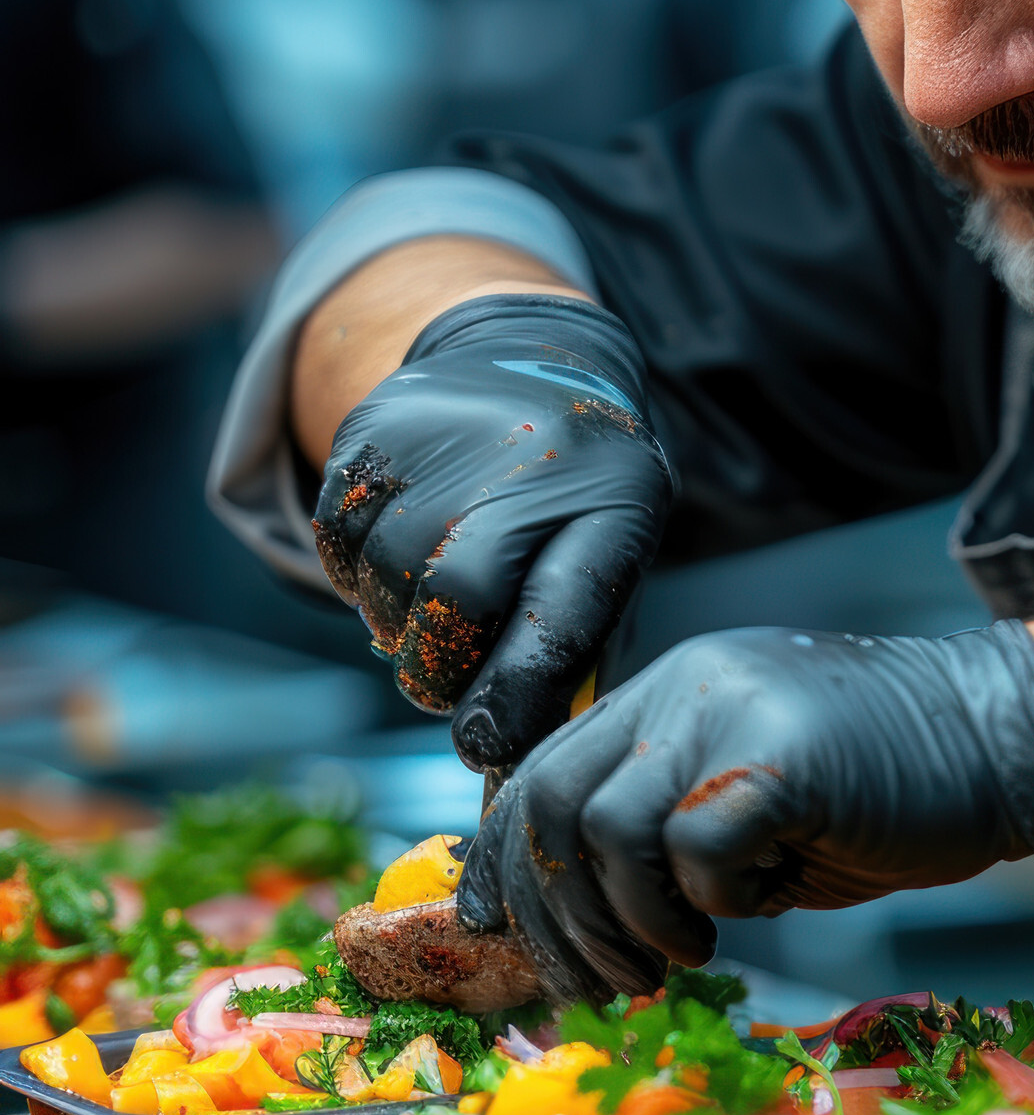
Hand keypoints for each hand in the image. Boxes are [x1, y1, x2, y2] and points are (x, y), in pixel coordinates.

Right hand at [313, 294, 670, 771]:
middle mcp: (532, 457)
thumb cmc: (576, 500)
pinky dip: (357, 579)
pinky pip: (338, 540)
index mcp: (614, 503)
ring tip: (429, 615)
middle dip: (440, 669)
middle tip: (444, 685)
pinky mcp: (373, 424)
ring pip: (388, 577)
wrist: (531, 363)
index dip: (521, 686)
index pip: (565, 608)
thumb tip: (503, 751)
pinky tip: (396, 566)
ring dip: (397, 627)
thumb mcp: (607, 557)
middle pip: (458, 598)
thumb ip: (570, 650)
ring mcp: (447, 433)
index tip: (485, 743)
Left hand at [456, 620, 1033, 997]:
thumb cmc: (889, 788)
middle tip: (605, 980)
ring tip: (685, 955)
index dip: (507, 863)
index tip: (505, 934)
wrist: (1010, 737)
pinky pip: (695, 848)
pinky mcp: (779, 756)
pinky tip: (756, 909)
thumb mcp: (754, 800)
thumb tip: (584, 924)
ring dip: (634, 918)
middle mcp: (682, 687)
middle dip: (557, 914)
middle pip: (550, 801)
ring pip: (607, 827)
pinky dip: (713, 901)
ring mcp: (728, 710)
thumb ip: (669, 833)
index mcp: (667, 695)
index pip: (538, 772)